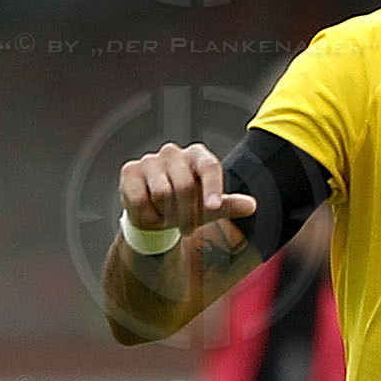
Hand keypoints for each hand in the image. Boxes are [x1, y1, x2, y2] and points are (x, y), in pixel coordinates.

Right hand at [117, 142, 254, 245]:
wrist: (154, 214)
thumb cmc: (186, 206)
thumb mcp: (209, 209)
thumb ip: (229, 205)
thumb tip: (252, 206)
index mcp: (198, 155)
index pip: (209, 166)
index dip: (212, 188)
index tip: (214, 208)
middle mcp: (173, 152)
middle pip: (185, 186)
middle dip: (187, 214)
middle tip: (188, 229)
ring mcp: (150, 159)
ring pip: (162, 193)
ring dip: (166, 215)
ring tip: (167, 217)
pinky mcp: (129, 170)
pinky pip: (141, 199)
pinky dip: (147, 215)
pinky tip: (149, 213)